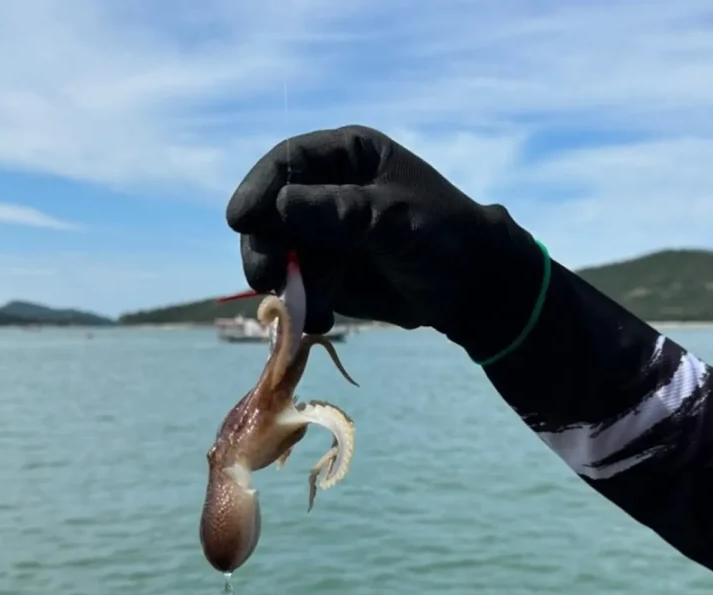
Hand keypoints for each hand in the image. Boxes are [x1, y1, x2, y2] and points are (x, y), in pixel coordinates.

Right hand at [226, 125, 545, 360]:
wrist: (471, 288)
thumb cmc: (443, 237)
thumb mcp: (395, 219)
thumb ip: (342, 212)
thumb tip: (282, 207)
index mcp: (346, 157)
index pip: (288, 163)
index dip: (260, 190)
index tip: (241, 220)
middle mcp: (326, 192)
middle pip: (270, 213)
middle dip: (266, 247)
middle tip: (269, 280)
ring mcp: (323, 236)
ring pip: (277, 255)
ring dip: (285, 284)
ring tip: (313, 308)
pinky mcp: (325, 275)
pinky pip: (297, 289)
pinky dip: (303, 306)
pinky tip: (322, 319)